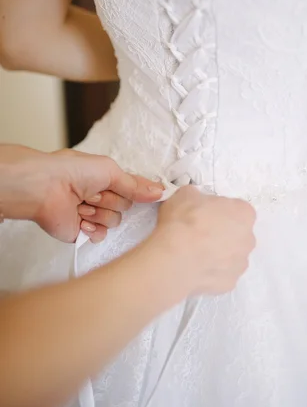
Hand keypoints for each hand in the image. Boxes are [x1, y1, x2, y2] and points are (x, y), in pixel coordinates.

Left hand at [0, 146, 162, 242]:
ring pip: (114, 221)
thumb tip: (160, 191)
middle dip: (112, 199)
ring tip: (82, 203)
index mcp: (106, 179)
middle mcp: (100, 197)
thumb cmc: (74, 172)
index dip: (142, 192)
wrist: (46, 188)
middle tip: (94, 192)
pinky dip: (93, 228)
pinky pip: (101, 235)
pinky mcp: (82, 232)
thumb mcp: (111, 171)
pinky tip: (81, 220)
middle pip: (125, 206)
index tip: (156, 195)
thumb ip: (135, 185)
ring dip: (100, 212)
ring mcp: (91, 215)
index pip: (133, 188)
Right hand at [154, 186, 255, 294]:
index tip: (204, 214)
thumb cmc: (185, 221)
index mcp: (244, 213)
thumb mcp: (186, 194)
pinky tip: (195, 267)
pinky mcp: (230, 283)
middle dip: (222, 233)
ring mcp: (241, 263)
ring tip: (195, 253)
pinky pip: (221, 274)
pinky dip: (211, 271)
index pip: (236, 209)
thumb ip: (197, 197)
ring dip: (218, 254)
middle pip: (237, 234)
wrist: (175, 257)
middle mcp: (249, 239)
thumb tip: (195, 201)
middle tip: (199, 233)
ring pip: (232, 256)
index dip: (219, 211)